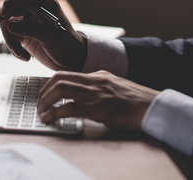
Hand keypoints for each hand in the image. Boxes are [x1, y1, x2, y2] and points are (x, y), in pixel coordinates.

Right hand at [0, 0, 86, 71]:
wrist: (72, 62)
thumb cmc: (69, 47)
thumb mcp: (52, 38)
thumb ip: (32, 30)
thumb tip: (10, 24)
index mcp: (45, 4)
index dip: (11, 0)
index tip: (4, 13)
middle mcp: (35, 10)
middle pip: (11, 7)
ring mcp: (28, 22)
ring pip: (8, 25)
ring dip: (10, 41)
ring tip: (20, 54)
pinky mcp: (24, 34)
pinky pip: (11, 37)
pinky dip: (14, 48)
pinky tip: (24, 56)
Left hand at [37, 70, 158, 130]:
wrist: (153, 107)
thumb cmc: (135, 100)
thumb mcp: (114, 86)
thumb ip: (98, 87)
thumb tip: (81, 93)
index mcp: (97, 75)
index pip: (66, 74)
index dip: (50, 84)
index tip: (44, 94)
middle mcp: (94, 80)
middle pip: (59, 79)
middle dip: (44, 92)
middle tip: (39, 104)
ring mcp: (96, 93)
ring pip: (61, 90)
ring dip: (45, 101)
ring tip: (41, 112)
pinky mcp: (99, 108)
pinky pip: (70, 108)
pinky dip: (55, 113)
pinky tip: (49, 119)